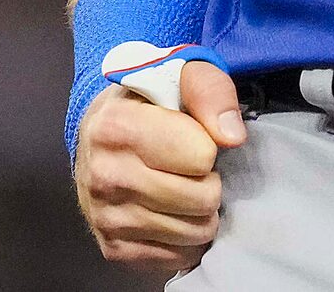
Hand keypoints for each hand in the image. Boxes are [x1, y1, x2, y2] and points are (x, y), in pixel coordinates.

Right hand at [73, 58, 245, 274]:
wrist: (101, 131)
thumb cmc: (149, 102)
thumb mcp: (181, 74)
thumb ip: (211, 92)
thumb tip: (232, 136)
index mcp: (116, 125)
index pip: (201, 156)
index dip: (206, 145)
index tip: (189, 135)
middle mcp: (104, 174)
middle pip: (202, 199)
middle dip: (208, 181)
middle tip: (189, 166)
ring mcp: (105, 216)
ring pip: (194, 232)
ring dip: (199, 212)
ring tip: (180, 186)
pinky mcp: (113, 248)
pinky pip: (177, 258)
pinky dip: (184, 238)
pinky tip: (170, 212)